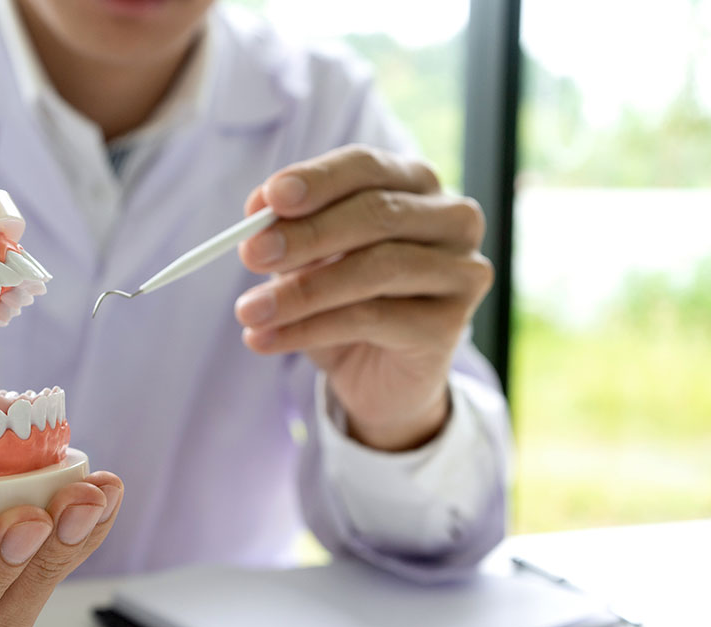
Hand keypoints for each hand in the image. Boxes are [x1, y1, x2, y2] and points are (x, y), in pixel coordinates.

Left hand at [235, 144, 492, 451]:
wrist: (380, 376)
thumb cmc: (345, 301)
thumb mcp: (309, 260)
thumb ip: (291, 229)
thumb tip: (259, 205)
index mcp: (415, 184)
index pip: (366, 167)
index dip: (317, 180)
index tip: (268, 199)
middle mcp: (451, 219)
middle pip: (376, 213)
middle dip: (306, 235)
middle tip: (251, 254)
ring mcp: (460, 270)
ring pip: (375, 268)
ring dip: (301, 291)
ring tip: (249, 310)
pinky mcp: (450, 324)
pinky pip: (372, 319)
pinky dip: (310, 328)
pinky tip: (268, 338)